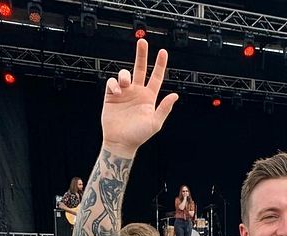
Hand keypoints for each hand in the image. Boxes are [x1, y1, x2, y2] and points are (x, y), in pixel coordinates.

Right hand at [102, 40, 178, 156]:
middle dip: (141, 55)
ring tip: (125, 84)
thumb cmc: (139, 136)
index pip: (156, 77)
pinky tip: (116, 92)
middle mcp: (137, 92)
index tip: (163, 52)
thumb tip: (175, 95)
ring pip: (125, 74)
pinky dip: (114, 83)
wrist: (120, 142)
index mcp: (149, 97)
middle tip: (142, 41)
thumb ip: (164, 108)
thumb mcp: (155, 123)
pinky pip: (112, 82)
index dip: (160, 65)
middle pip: (140, 68)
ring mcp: (124, 93)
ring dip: (125, 75)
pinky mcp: (111, 96)